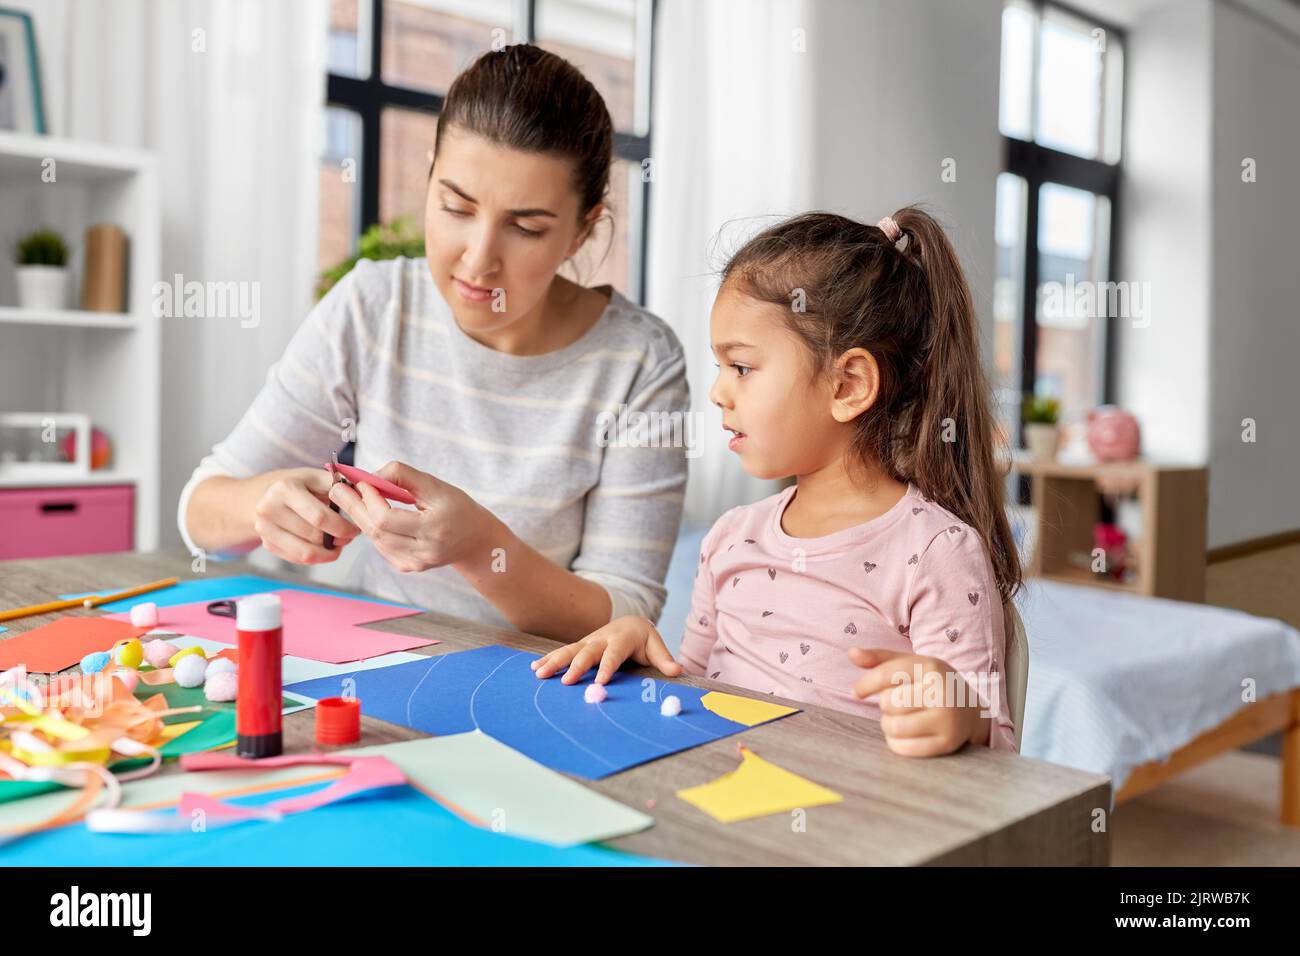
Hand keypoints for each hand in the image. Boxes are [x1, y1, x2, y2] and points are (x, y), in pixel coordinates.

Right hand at [252, 467, 358, 563]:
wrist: (265, 494)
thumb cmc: (300, 485)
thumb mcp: (317, 477)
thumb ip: (340, 487)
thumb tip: (364, 496)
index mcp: (285, 488)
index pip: (320, 518)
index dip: (343, 528)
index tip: (355, 529)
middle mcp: (269, 508)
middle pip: (314, 537)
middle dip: (337, 540)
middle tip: (348, 537)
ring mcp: (264, 528)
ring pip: (305, 553)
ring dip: (327, 553)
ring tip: (337, 545)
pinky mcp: (266, 544)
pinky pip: (296, 559)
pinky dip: (315, 557)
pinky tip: (322, 548)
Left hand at [327, 460, 492, 573]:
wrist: (476, 541)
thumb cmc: (458, 508)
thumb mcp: (436, 485)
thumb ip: (403, 475)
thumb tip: (370, 475)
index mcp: (433, 529)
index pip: (386, 519)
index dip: (369, 499)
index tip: (361, 482)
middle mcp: (423, 551)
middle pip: (375, 531)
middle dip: (354, 507)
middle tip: (337, 489)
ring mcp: (415, 563)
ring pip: (375, 540)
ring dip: (361, 518)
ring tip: (350, 498)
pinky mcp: (409, 567)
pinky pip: (381, 547)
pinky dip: (373, 530)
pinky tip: (371, 516)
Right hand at [531, 615, 683, 684]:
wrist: (630, 622)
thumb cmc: (644, 639)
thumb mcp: (656, 647)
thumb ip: (664, 659)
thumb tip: (677, 671)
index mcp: (622, 638)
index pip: (613, 655)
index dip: (607, 668)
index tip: (599, 683)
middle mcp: (602, 638)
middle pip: (587, 652)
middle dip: (576, 666)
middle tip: (566, 682)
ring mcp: (589, 642)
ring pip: (570, 651)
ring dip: (555, 662)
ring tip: (539, 673)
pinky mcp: (580, 647)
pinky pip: (563, 653)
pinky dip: (549, 659)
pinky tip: (535, 668)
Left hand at [848, 647, 984, 756]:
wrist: (971, 712)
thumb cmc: (931, 685)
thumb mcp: (911, 665)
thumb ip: (880, 659)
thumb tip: (851, 653)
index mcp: (931, 667)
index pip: (886, 674)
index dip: (865, 684)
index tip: (857, 692)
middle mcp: (942, 692)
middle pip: (888, 702)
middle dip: (885, 705)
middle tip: (898, 705)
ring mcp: (947, 719)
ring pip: (893, 726)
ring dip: (888, 725)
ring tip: (900, 719)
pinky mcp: (946, 743)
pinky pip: (903, 748)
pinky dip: (896, 743)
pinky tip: (905, 734)